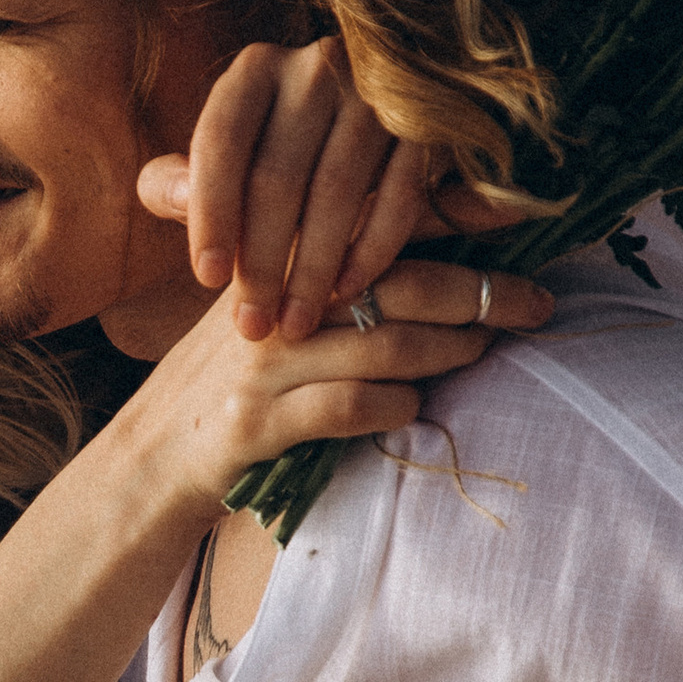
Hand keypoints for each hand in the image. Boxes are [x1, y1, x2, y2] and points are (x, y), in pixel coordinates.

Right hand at [122, 248, 553, 514]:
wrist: (148, 460)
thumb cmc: (228, 383)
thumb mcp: (269, 314)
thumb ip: (328, 277)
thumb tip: (431, 257)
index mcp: (276, 261)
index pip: (375, 223)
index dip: (451, 221)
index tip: (517, 223)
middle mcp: (271, 302)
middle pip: (397, 280)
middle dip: (479, 291)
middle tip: (534, 303)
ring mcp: (262, 362)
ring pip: (385, 342)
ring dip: (448, 351)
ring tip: (479, 352)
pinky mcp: (256, 422)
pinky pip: (349, 407)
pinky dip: (394, 406)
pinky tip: (407, 407)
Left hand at [138, 38, 510, 339]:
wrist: (377, 117)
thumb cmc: (278, 149)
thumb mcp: (226, 153)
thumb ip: (185, 178)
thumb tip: (172, 195)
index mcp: (254, 71)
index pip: (220, 142)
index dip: (211, 214)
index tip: (207, 280)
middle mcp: (315, 66)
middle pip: (278, 175)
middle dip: (261, 261)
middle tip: (252, 326)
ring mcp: (376, 91)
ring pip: (337, 191)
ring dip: (312, 269)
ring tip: (293, 326)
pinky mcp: (426, 126)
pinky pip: (399, 195)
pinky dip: (372, 250)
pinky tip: (347, 294)